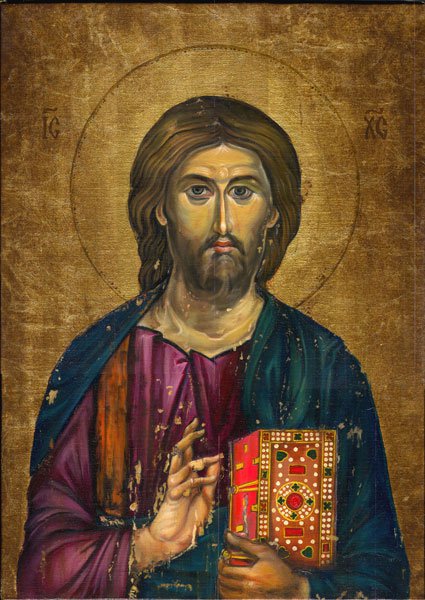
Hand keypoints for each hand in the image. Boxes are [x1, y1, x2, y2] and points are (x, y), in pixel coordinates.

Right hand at [134, 418, 220, 569]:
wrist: (173, 539)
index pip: (187, 451)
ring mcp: (174, 486)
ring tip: (214, 458)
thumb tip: (218, 461)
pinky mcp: (172, 498)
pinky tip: (209, 482)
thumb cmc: (188, 518)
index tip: (200, 424)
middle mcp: (178, 477)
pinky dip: (198, 482)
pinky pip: (184, 484)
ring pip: (181, 465)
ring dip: (199, 461)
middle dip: (188, 438)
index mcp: (185, 475)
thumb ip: (210, 479)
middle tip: (197, 425)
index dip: (191, 437)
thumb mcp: (205, 497)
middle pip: (180, 452)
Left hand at [218, 531, 309, 598]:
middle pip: (224, 582)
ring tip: (225, 576)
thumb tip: (229, 535)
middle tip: (222, 566)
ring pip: (225, 593)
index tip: (223, 559)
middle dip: (220, 573)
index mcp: (251, 575)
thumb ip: (244, 544)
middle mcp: (248, 589)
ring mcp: (249, 598)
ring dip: (222, 584)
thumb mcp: (264, 552)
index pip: (226, 571)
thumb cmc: (279, 569)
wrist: (291, 588)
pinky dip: (227, 594)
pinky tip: (230, 587)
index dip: (221, 564)